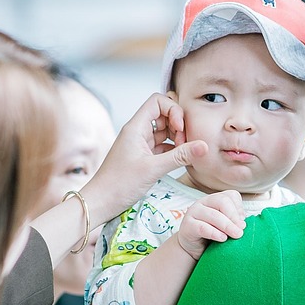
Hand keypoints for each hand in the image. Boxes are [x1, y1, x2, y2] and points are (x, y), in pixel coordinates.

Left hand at [82, 93, 207, 222]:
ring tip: (185, 153)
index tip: (180, 130)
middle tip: (186, 143)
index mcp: (136, 127)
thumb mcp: (153, 169)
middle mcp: (138, 131)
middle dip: (179, 125)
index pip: (158, 101)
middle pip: (164, 115)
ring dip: (177, 138)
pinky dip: (173, 150)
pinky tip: (181, 160)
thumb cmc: (119, 184)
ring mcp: (140, 144)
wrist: (100, 202)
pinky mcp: (143, 157)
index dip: (173, 110)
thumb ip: (180, 156)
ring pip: (164, 131)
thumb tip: (204, 146)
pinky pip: (162, 146)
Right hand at [173, 190, 245, 260]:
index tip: (242, 223)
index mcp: (214, 199)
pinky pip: (202, 227)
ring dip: (227, 226)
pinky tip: (222, 238)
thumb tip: (242, 224)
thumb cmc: (211, 235)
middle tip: (240, 231)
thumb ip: (233, 222)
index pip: (230, 195)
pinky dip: (214, 233)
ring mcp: (193, 212)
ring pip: (213, 214)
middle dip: (234, 217)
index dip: (239, 208)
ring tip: (236, 235)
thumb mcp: (224, 227)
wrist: (192, 248)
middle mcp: (203, 202)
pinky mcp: (187, 226)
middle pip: (222, 202)